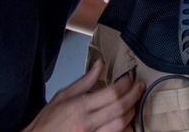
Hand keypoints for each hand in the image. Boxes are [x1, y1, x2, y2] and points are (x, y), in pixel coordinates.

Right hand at [23, 59, 143, 131]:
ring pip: (122, 124)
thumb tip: (100, 64)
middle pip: (121, 108)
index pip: (112, 93)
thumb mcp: (63, 96)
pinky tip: (126, 119)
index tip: (130, 78)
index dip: (126, 84)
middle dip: (135, 95)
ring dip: (132, 111)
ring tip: (134, 101)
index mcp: (79, 107)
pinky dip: (124, 127)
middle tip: (140, 86)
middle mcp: (87, 124)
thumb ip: (85, 81)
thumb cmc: (48, 120)